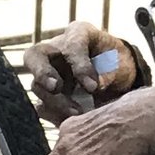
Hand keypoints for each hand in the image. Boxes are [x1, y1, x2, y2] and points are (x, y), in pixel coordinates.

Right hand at [23, 22, 147, 125]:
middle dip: (42, 73)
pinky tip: (70, 120)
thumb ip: (107, 73)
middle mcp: (56, 50)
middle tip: (55, 88)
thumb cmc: (117, 63)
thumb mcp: (120, 64)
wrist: (116, 77)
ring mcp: (47, 72)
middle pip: (35, 56)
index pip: (72, 45)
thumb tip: (94, 88)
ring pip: (37, 85)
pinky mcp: (46, 94)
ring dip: (54, 101)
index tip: (92, 87)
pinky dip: (54, 114)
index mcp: (78, 33)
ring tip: (76, 113)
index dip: (80, 66)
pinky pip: (42, 105)